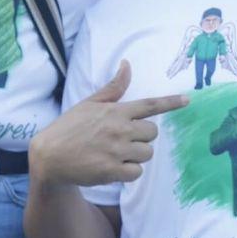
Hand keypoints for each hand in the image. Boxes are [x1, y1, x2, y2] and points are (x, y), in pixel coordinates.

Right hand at [31, 61, 186, 185]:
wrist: (49, 156)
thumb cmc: (69, 127)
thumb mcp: (89, 103)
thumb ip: (113, 88)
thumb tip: (127, 64)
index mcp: (115, 111)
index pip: (150, 105)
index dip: (171, 102)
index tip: (187, 100)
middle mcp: (119, 129)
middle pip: (152, 133)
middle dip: (143, 136)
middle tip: (125, 139)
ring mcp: (116, 151)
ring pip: (147, 153)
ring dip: (137, 155)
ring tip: (118, 153)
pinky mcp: (112, 171)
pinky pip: (137, 172)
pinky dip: (129, 172)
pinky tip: (114, 167)